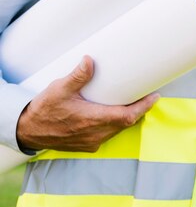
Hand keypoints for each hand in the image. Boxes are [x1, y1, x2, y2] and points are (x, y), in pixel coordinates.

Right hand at [16, 56, 158, 152]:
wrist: (28, 131)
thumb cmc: (44, 110)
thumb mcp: (59, 89)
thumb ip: (77, 76)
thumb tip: (89, 60)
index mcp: (92, 120)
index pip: (127, 116)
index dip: (144, 107)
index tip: (155, 96)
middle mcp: (95, 134)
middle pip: (126, 122)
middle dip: (139, 109)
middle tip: (147, 95)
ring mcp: (92, 142)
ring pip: (119, 130)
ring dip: (127, 117)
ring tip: (134, 102)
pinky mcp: (88, 145)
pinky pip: (109, 135)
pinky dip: (116, 125)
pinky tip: (115, 115)